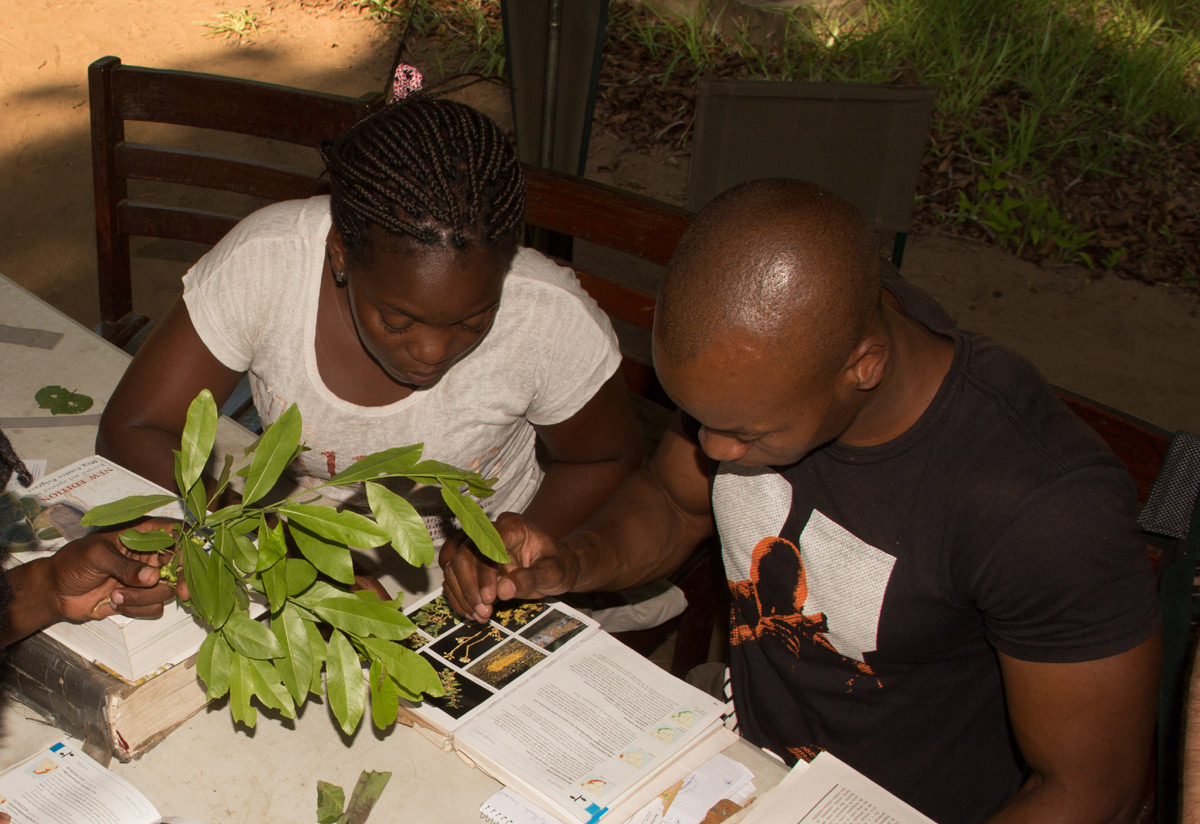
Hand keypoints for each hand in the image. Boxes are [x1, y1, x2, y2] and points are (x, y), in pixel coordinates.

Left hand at [46, 518, 180, 622]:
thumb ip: (125, 566)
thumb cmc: (73, 563)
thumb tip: (153, 577)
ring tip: (116, 595)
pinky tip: (115, 604)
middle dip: (180, 580)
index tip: (187, 560)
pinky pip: (153, 607)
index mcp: (141, 535)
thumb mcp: (96, 556)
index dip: (186, 544)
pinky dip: (137, 609)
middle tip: (183, 593)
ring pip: (165, 590)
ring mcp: (145, 579)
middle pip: (179, 565)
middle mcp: (148, 555)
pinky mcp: (139, 599)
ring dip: (143, 598)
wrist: (55, 592)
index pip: (173, 533)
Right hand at [439, 512, 579, 622]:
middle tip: (484, 611)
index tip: (489, 598)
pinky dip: (459, 597)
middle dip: (470, 586)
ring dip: (462, 594)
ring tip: (480, 615)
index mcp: (513, 527)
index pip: (489, 545)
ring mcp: (479, 547)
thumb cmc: (558, 566)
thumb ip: (530, 579)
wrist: (557, 568)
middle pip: (464, 554)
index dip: (485, 572)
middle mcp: (491, 533)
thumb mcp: (553, 573)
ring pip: (454, 566)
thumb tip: (503, 590)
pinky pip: (454, 578)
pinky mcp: (472, 564)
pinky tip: (472, 612)